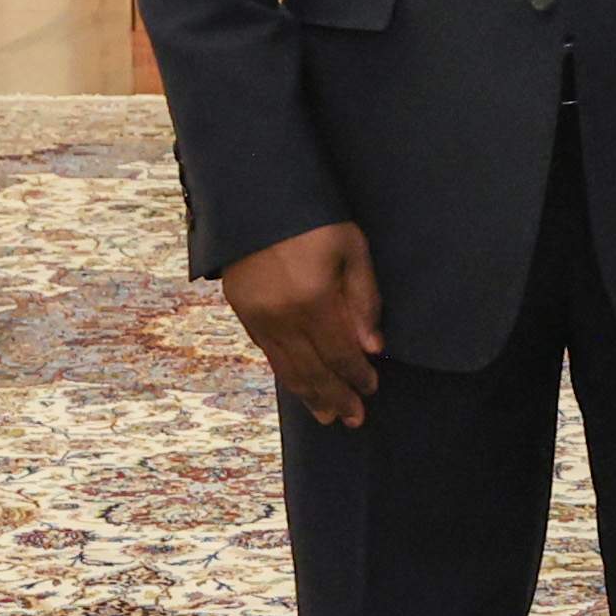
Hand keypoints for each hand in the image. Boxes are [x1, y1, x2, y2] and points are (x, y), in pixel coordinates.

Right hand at [224, 221, 384, 426]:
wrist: (255, 195)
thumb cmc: (314, 217)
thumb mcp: (352, 248)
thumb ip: (364, 299)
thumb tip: (372, 348)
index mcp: (313, 300)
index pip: (341, 353)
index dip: (357, 376)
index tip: (372, 389)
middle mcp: (281, 316)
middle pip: (313, 370)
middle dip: (335, 398)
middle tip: (353, 420)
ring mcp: (257, 316)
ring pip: (287, 368)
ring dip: (309, 395)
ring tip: (326, 417)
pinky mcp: (242, 310)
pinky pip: (268, 353)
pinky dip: (286, 373)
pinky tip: (298, 385)